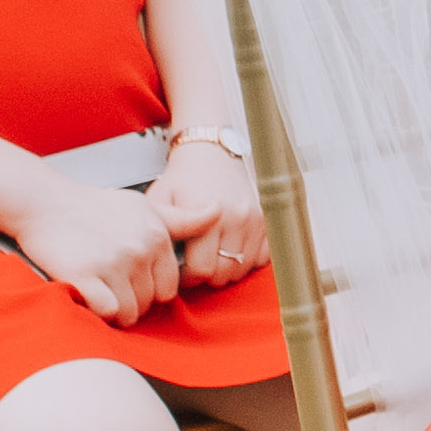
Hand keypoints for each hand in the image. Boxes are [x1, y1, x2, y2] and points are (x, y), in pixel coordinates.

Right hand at [11, 168, 179, 323]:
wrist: (47, 203)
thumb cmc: (95, 207)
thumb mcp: (144, 206)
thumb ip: (182, 218)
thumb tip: (218, 210)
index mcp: (157, 236)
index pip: (169, 287)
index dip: (150, 289)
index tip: (131, 280)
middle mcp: (139, 249)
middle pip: (149, 302)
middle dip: (133, 300)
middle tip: (112, 284)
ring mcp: (112, 263)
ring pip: (129, 312)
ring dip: (116, 310)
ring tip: (101, 291)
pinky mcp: (84, 275)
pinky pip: (107, 311)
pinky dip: (99, 311)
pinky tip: (89, 295)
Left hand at [150, 129, 266, 287]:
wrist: (212, 153)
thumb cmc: (184, 177)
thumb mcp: (162, 199)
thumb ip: (166, 231)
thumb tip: (168, 262)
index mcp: (207, 215)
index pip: (202, 269)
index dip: (189, 277)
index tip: (183, 270)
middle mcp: (235, 217)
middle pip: (224, 273)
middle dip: (208, 275)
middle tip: (198, 263)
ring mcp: (254, 219)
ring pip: (243, 268)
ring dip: (228, 269)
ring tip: (214, 256)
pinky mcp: (268, 219)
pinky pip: (263, 257)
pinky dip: (248, 260)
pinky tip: (233, 250)